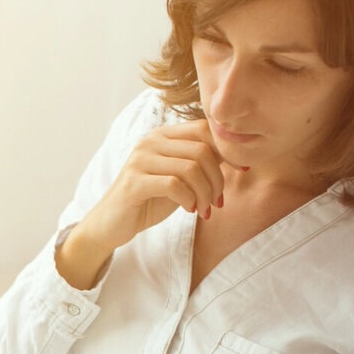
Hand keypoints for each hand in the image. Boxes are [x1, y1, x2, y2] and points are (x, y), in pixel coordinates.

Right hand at [56, 119, 244, 286]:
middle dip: (218, 179)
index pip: (205, 129)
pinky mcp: (134, 182)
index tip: (242, 170)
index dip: (229, 149)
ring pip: (191, 168)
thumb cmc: (148, 200)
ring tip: (204, 209)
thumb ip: (201, 163)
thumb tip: (236, 155)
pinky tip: (189, 210)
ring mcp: (140, 160)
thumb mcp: (179, 178)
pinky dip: (189, 199)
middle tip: (217, 201)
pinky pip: (174, 184)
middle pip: (202, 150)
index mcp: (163, 135)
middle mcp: (150, 141)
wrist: (111, 224)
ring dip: (205, 193)